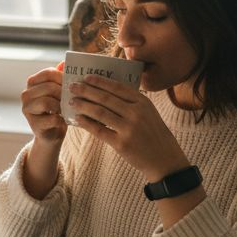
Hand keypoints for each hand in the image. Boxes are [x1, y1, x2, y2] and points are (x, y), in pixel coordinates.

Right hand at [20, 65, 66, 145]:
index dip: (63, 77)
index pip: (48, 73)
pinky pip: (52, 119)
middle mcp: (26, 95)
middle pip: (49, 87)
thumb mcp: (59, 91)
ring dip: (61, 106)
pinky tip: (63, 120)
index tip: (72, 85)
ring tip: (66, 109)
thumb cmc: (58, 109)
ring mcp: (27, 110)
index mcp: (32, 83)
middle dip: (64, 93)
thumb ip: (61, 76)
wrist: (52, 134)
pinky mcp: (34, 125)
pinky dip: (61, 120)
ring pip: (47, 102)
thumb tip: (64, 62)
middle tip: (73, 99)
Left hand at [69, 74, 190, 179]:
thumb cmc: (154, 134)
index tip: (86, 77)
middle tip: (72, 86)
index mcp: (143, 102)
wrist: (164, 159)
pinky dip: (87, 123)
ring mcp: (129, 128)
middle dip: (86, 91)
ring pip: (100, 112)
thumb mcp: (148, 113)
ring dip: (83, 105)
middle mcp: (136, 113)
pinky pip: (99, 130)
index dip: (100, 82)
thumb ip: (132, 103)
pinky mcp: (121, 144)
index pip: (117, 87)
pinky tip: (78, 119)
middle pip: (106, 98)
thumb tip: (106, 92)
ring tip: (72, 101)